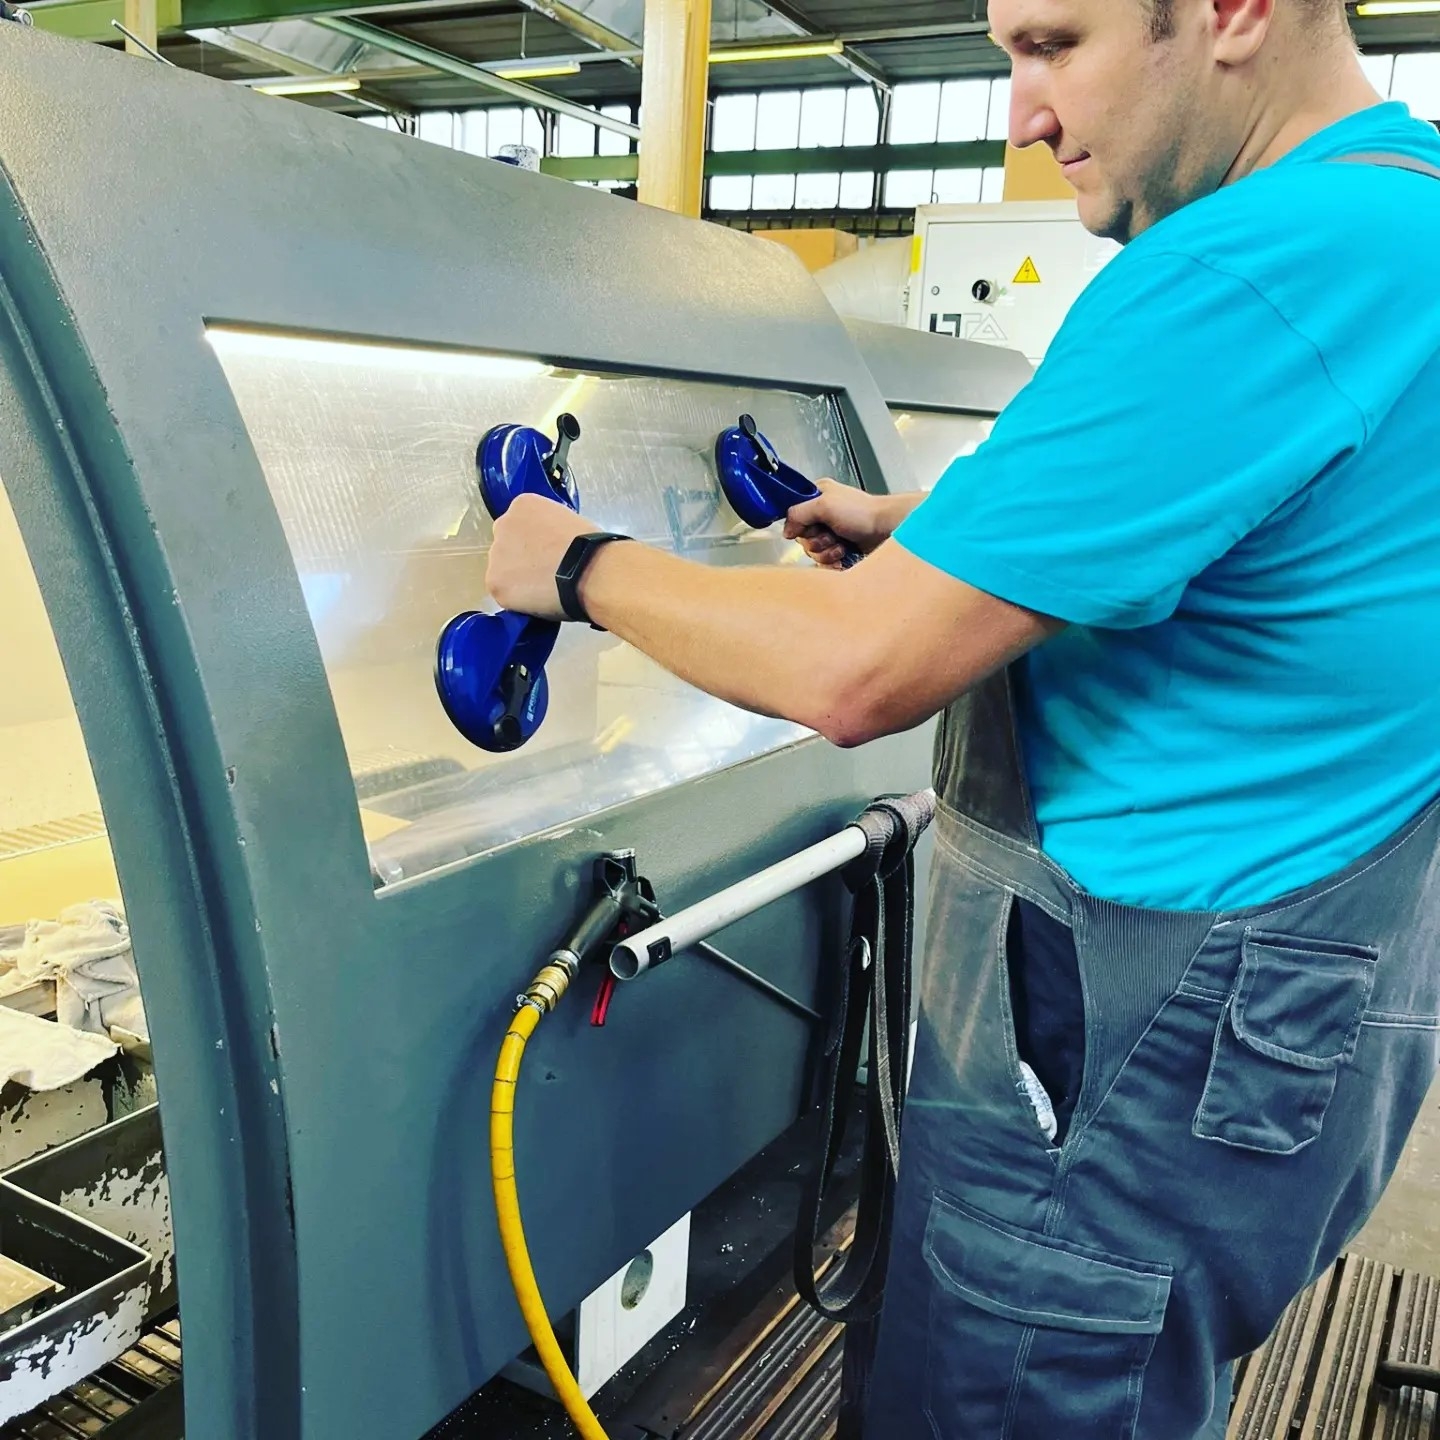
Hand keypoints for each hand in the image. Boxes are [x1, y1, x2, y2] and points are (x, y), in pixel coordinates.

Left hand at [486, 494, 597, 620]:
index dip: (535, 542)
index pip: (520, 524)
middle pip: (507, 545)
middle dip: (522, 558)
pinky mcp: (495, 583)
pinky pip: (505, 594)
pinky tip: (540, 599)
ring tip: (546, 588)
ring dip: (519, 579)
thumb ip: (549, 529)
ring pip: (503, 571)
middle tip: (545, 571)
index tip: (547, 552)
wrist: (588, 571)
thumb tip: (549, 545)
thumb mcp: (568, 520)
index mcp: (522, 505)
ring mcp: (495, 555)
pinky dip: (519, 600)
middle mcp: (502, 525)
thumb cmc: (589, 546)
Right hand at [784, 480, 908, 570]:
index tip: (809, 529)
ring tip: (841, 546)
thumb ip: (798, 513)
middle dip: (816, 542)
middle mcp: (824, 514)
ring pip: (814, 551)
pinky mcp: (841, 547)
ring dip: (826, 552)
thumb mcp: (824, 505)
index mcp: (818, 496)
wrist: (888, 529)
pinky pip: (826, 561)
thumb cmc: (863, 512)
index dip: (799, 526)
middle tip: (831, 536)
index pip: (794, 515)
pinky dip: (833, 561)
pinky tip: (843, 555)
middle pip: (803, 537)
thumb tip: (786, 530)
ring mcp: (832, 532)